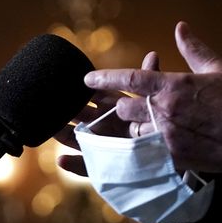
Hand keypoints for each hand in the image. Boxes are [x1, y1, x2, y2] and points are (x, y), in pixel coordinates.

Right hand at [54, 51, 159, 176]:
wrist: (170, 158)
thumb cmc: (161, 126)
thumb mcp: (157, 101)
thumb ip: (152, 80)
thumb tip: (152, 55)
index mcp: (116, 108)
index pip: (97, 95)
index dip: (84, 90)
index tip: (69, 82)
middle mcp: (106, 125)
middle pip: (82, 116)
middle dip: (67, 110)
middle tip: (51, 103)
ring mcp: (103, 145)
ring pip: (79, 139)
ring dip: (64, 135)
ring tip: (51, 129)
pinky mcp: (103, 167)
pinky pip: (86, 167)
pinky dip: (73, 164)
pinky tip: (61, 160)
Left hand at [85, 21, 221, 172]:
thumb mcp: (216, 68)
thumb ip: (193, 48)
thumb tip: (180, 27)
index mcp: (171, 85)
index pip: (128, 78)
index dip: (103, 78)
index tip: (87, 79)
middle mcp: (164, 111)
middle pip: (123, 108)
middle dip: (121, 106)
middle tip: (126, 105)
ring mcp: (166, 138)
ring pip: (130, 134)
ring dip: (131, 129)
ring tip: (139, 127)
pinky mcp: (173, 159)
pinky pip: (144, 156)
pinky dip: (140, 152)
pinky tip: (139, 152)